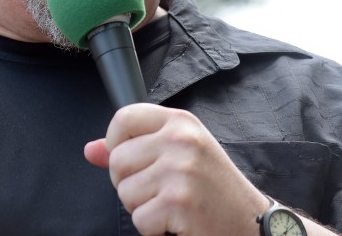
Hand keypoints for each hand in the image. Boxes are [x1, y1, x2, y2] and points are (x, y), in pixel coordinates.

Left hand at [84, 103, 267, 235]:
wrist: (251, 222)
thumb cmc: (212, 188)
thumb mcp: (178, 155)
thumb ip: (134, 148)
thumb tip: (90, 150)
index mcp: (180, 122)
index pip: (123, 117)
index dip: (115, 142)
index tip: (131, 160)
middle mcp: (181, 140)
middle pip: (117, 160)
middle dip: (129, 183)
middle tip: (159, 191)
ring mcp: (181, 170)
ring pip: (125, 192)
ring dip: (142, 208)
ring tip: (171, 205)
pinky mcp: (179, 202)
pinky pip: (140, 219)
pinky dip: (153, 228)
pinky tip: (177, 221)